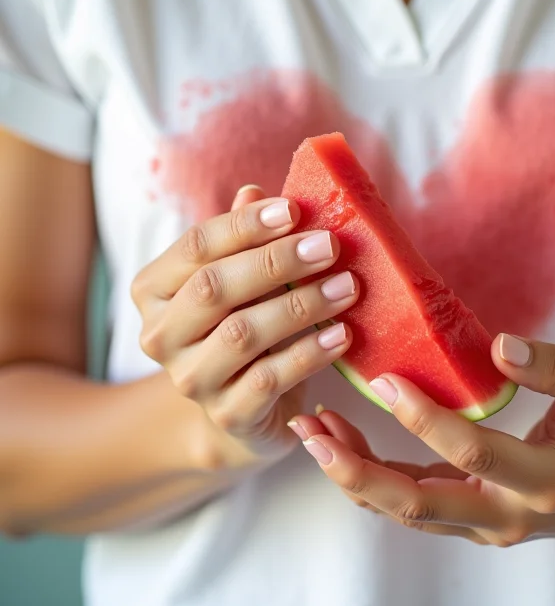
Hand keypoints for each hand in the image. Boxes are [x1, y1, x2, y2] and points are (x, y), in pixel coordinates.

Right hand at [131, 184, 358, 467]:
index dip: (246, 225)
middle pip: (215, 286)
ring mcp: (190, 379)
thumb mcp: (242, 282)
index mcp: (155, 289)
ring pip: (242, 333)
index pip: (197, 246)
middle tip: (330, 245)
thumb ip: (244, 241)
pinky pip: (269, 379)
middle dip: (277, 261)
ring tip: (348, 286)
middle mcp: (160, 335)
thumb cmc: (243, 328)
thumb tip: (254, 190)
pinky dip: (309, 353)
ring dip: (302, 305)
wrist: (241, 412)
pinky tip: (341, 334)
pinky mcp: (226, 414)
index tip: (295, 209)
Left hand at [289, 335, 554, 549]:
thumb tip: (502, 346)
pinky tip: (340, 443)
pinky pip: (409, 504)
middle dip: (360, 472)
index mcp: (545, 482)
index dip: (426, 418)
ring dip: (353, 476)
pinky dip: (369, 479)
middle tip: (315, 432)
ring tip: (311, 434)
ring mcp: (481, 526)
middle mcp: (505, 516)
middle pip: (419, 506)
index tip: (387, 379)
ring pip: (404, 511)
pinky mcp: (465, 520)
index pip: (474, 453)